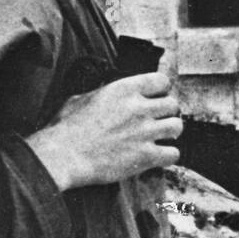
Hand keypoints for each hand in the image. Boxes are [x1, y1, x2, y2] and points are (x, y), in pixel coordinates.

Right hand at [25, 72, 181, 190]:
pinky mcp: (146, 156)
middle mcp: (139, 108)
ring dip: (170, 132)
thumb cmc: (65, 129)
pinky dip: (168, 155)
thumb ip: (105, 93)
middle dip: (166, 112)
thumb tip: (111, 93)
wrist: (62, 156)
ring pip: (177, 127)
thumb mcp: (83, 98)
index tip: (156, 97)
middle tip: (157, 120)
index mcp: (124, 89)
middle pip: (173, 104)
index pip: (162, 81)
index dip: (160, 90)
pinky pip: (173, 153)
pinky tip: (158, 156)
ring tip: (160, 137)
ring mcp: (144, 132)